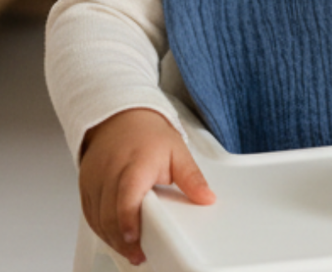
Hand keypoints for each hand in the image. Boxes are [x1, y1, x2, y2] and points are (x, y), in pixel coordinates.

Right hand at [79, 108, 215, 265]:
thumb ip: (191, 178)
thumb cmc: (148, 133)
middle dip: (122, 241)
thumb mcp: (177, 151)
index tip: (135, 242)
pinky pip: (89, 214)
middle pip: (109, 216)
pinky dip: (100, 228)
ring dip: (110, 238)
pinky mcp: (86, 186)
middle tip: (138, 255)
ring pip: (96, 219)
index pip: (126, 201)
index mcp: (134, 167)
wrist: (122, 116)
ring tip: (129, 250)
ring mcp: (94, 181)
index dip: (128, 224)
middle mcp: (110, 174)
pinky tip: (113, 236)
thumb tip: (207, 198)